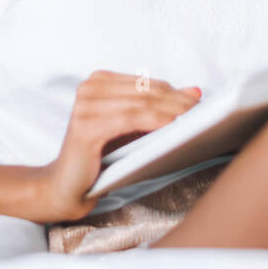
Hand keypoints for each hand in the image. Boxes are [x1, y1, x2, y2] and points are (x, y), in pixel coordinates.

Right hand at [34, 70, 201, 223]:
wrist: (63, 187)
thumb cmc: (99, 159)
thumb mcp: (132, 129)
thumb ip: (157, 108)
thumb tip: (195, 90)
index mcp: (98, 81)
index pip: (146, 83)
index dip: (176, 92)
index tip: (200, 102)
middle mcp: (89, 88)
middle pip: (146, 91)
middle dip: (178, 100)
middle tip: (203, 111)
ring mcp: (85, 105)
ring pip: (141, 104)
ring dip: (172, 111)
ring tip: (195, 120)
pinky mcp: (86, 126)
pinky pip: (130, 119)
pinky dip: (156, 121)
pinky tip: (174, 126)